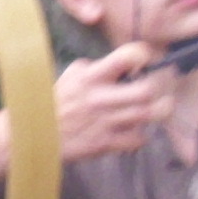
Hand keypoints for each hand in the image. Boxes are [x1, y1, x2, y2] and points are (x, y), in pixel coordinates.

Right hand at [56, 42, 176, 161]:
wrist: (38, 134)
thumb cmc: (58, 102)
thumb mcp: (73, 76)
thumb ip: (99, 68)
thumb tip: (127, 65)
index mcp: (92, 77)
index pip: (128, 56)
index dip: (145, 55)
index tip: (147, 59)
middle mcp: (101, 98)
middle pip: (147, 90)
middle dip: (158, 88)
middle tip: (158, 87)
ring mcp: (105, 123)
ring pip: (149, 114)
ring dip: (157, 110)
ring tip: (156, 107)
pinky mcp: (106, 144)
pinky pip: (139, 139)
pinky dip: (140, 135)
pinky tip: (133, 130)